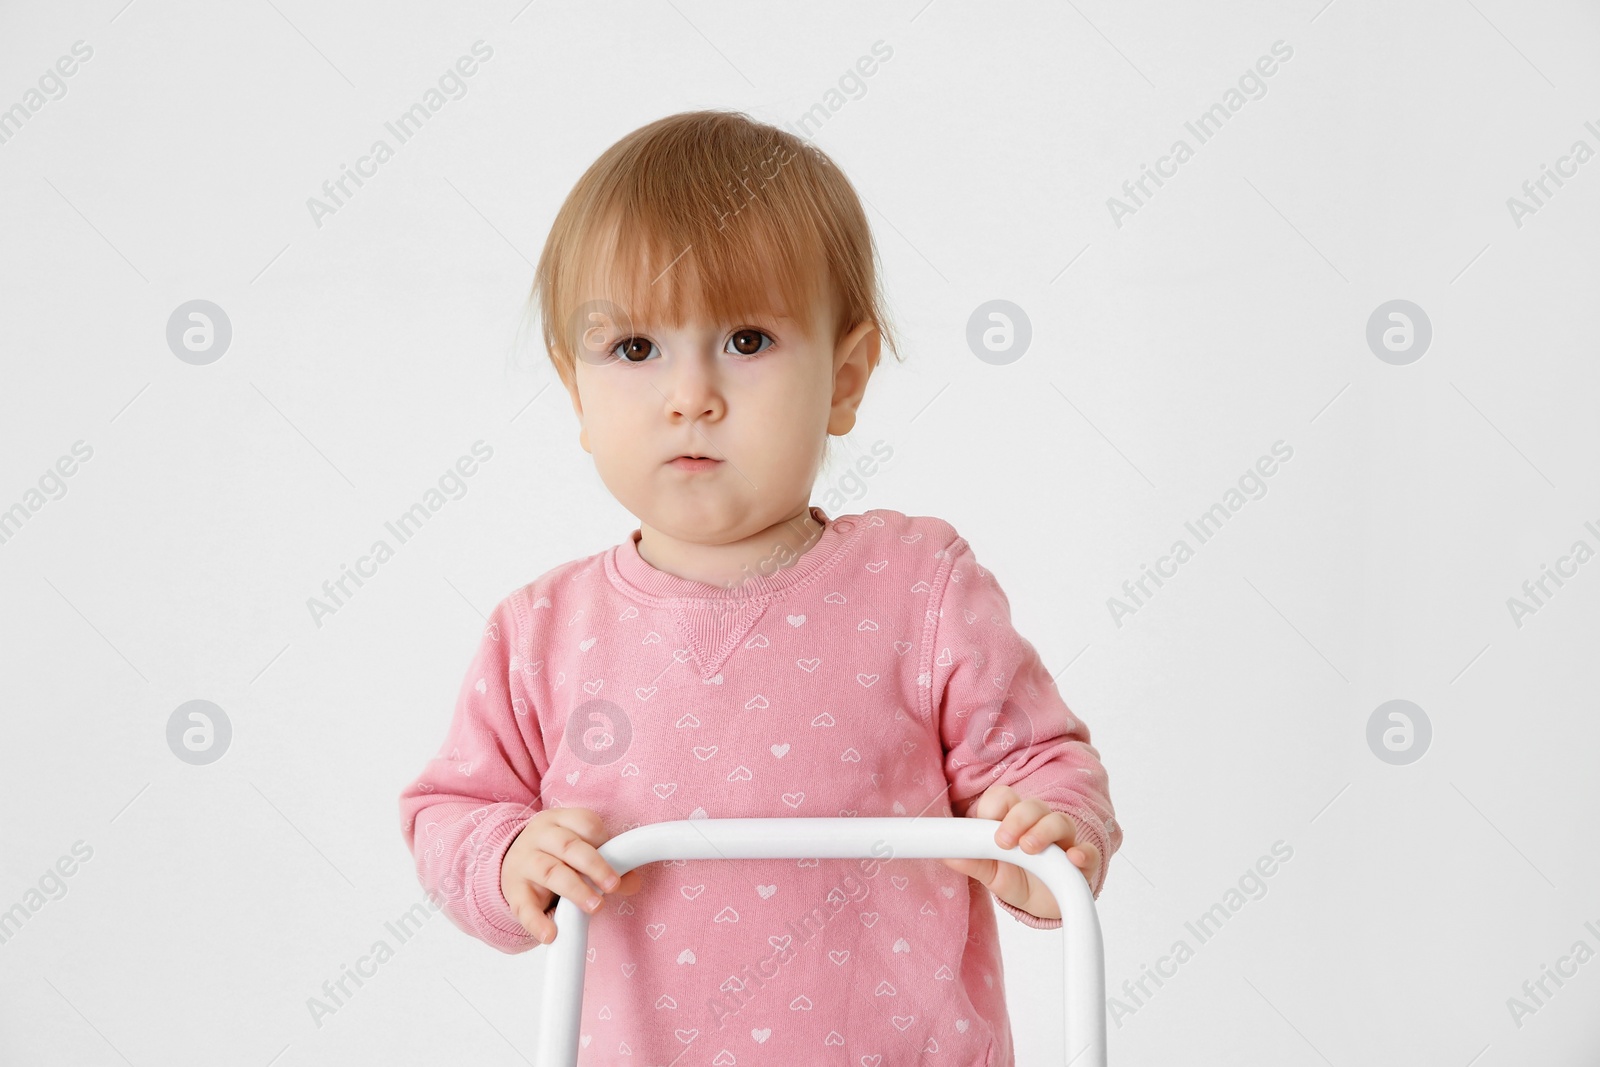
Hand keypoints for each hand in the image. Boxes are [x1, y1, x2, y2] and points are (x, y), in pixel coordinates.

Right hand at [500, 807, 643, 943]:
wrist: (513, 861)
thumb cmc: (556, 854)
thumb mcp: (579, 851)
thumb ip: (607, 862)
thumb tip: (633, 882)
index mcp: (560, 821)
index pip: (584, 823)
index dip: (603, 840)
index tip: (618, 860)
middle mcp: (540, 836)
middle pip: (568, 845)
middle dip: (595, 865)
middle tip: (613, 885)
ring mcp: (524, 862)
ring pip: (549, 871)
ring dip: (575, 890)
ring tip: (595, 907)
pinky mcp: (514, 891)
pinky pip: (524, 907)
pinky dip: (537, 922)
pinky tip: (551, 934)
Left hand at [939, 783, 1099, 920]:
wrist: (1044, 904)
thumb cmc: (1017, 877)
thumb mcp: (992, 873)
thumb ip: (973, 861)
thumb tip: (948, 854)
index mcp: (1012, 821)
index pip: (1004, 798)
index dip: (994, 807)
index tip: (986, 826)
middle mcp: (1039, 825)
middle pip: (1032, 806)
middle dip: (1018, 818)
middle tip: (1004, 841)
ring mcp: (1062, 842)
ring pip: (1060, 822)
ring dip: (1044, 831)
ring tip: (1030, 848)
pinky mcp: (1082, 863)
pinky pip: (1088, 852)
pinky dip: (1083, 853)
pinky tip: (1073, 858)